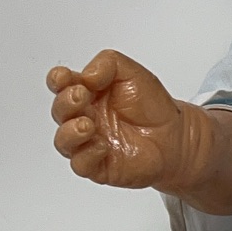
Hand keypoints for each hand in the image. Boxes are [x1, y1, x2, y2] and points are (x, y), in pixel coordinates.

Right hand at [47, 50, 186, 188]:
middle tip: (82, 96)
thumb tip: (87, 76)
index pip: (61, 84)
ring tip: (87, 125)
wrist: (174, 134)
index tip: (63, 77)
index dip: (57, 80)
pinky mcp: (98, 166)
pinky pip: (81, 164)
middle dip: (66, 102)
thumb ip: (108, 64)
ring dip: (69, 132)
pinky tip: (103, 146)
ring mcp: (89, 143)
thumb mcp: (132, 72)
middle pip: (60, 111)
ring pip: (63, 141)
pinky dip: (87, 155)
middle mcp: (84, 117)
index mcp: (87, 92)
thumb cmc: (151, 105)